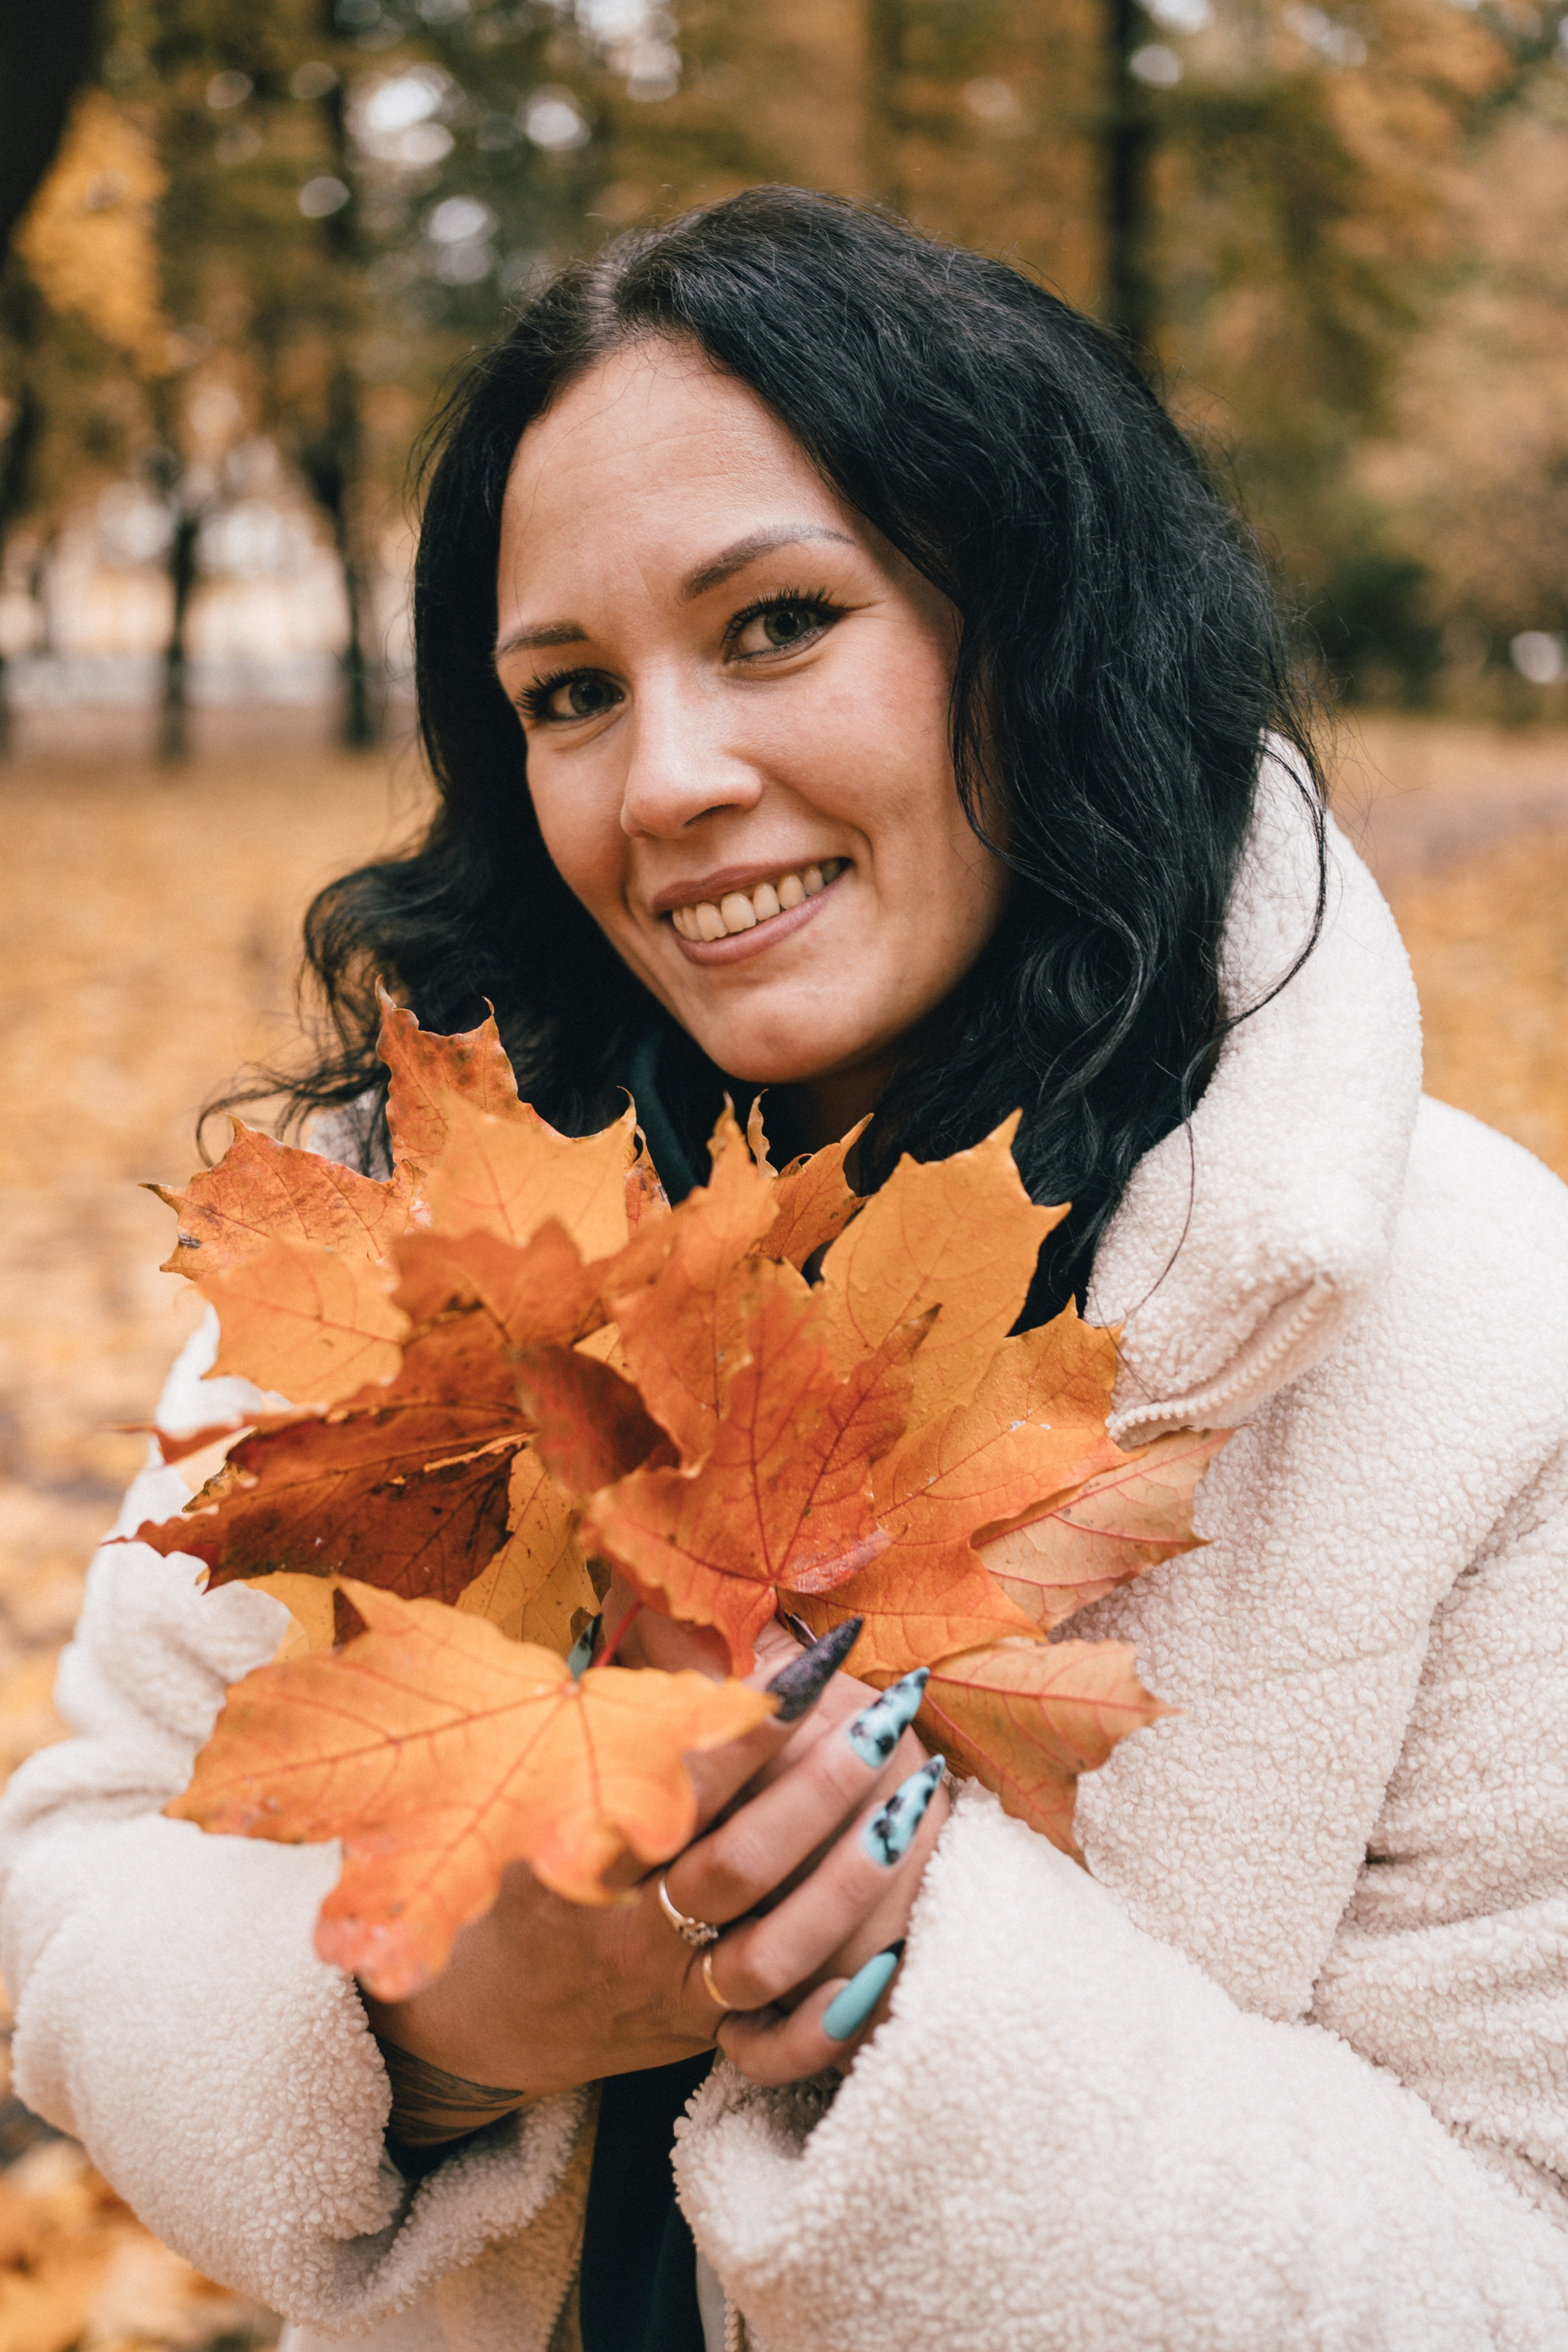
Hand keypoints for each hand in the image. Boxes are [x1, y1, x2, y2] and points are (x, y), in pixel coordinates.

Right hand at [361, 1605, 946, 2124]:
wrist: (488, 2010)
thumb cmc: (533, 1868)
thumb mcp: (545, 1789)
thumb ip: (613, 1715)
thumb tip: (651, 1596)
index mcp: (585, 1851)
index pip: (682, 1783)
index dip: (752, 1726)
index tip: (816, 1669)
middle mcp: (625, 1927)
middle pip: (738, 1863)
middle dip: (820, 1790)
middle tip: (887, 1718)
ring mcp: (666, 1990)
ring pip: (770, 1950)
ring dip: (848, 1879)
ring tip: (914, 1804)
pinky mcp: (698, 2037)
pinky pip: (771, 2042)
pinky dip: (827, 2015)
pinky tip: (890, 1960)